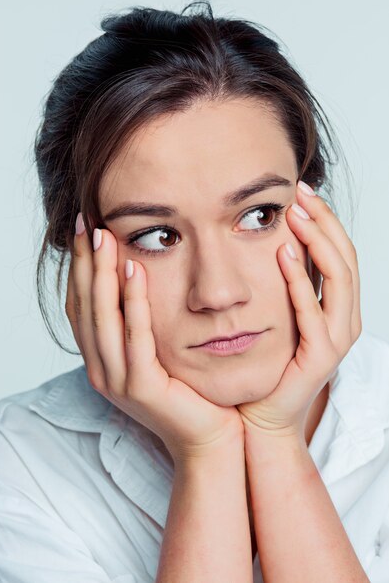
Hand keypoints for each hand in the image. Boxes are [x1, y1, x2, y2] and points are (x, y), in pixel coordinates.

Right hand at [66, 216, 243, 464]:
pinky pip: (135, 337)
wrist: (210, 437)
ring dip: (102, 275)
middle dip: (85, 262)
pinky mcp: (141, 387)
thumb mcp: (158, 349)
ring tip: (105, 237)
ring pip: (102, 318)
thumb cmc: (189, 389)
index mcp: (101, 359)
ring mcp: (117, 380)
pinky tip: (136, 272)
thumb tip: (139, 273)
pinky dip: (133, 303)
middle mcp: (100, 369)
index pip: (80, 305)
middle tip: (87, 222)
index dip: (79, 267)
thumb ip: (141, 320)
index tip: (85, 229)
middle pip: (84, 306)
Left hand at [237, 181, 361, 437]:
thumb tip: (276, 240)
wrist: (262, 414)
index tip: (300, 192)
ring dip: (317, 242)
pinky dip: (300, 280)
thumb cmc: (269, 363)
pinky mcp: (320, 356)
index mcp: (338, 308)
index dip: (324, 220)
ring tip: (295, 215)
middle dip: (324, 222)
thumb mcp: (282, 314)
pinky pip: (313, 311)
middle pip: (345, 258)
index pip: (341, 253)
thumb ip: (288, 283)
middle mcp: (344, 320)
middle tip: (300, 193)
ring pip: (338, 279)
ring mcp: (336, 339)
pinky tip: (284, 255)